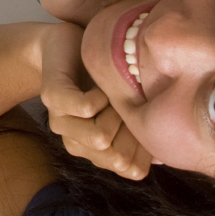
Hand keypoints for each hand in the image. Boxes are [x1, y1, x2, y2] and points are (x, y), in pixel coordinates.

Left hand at [40, 22, 151, 179]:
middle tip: (129, 103)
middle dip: (134, 131)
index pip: (133, 170)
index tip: (147, 119)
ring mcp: (60, 123)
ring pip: (101, 139)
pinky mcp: (51, 98)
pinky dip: (101, 96)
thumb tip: (162, 156)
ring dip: (118, 113)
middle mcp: (77, 143)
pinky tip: (100, 85)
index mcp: (97, 152)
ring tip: (115, 94)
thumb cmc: (106, 77)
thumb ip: (142, 134)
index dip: (148, 148)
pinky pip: (86, 109)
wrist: (65, 44)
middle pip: (119, 159)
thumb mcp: (130, 107)